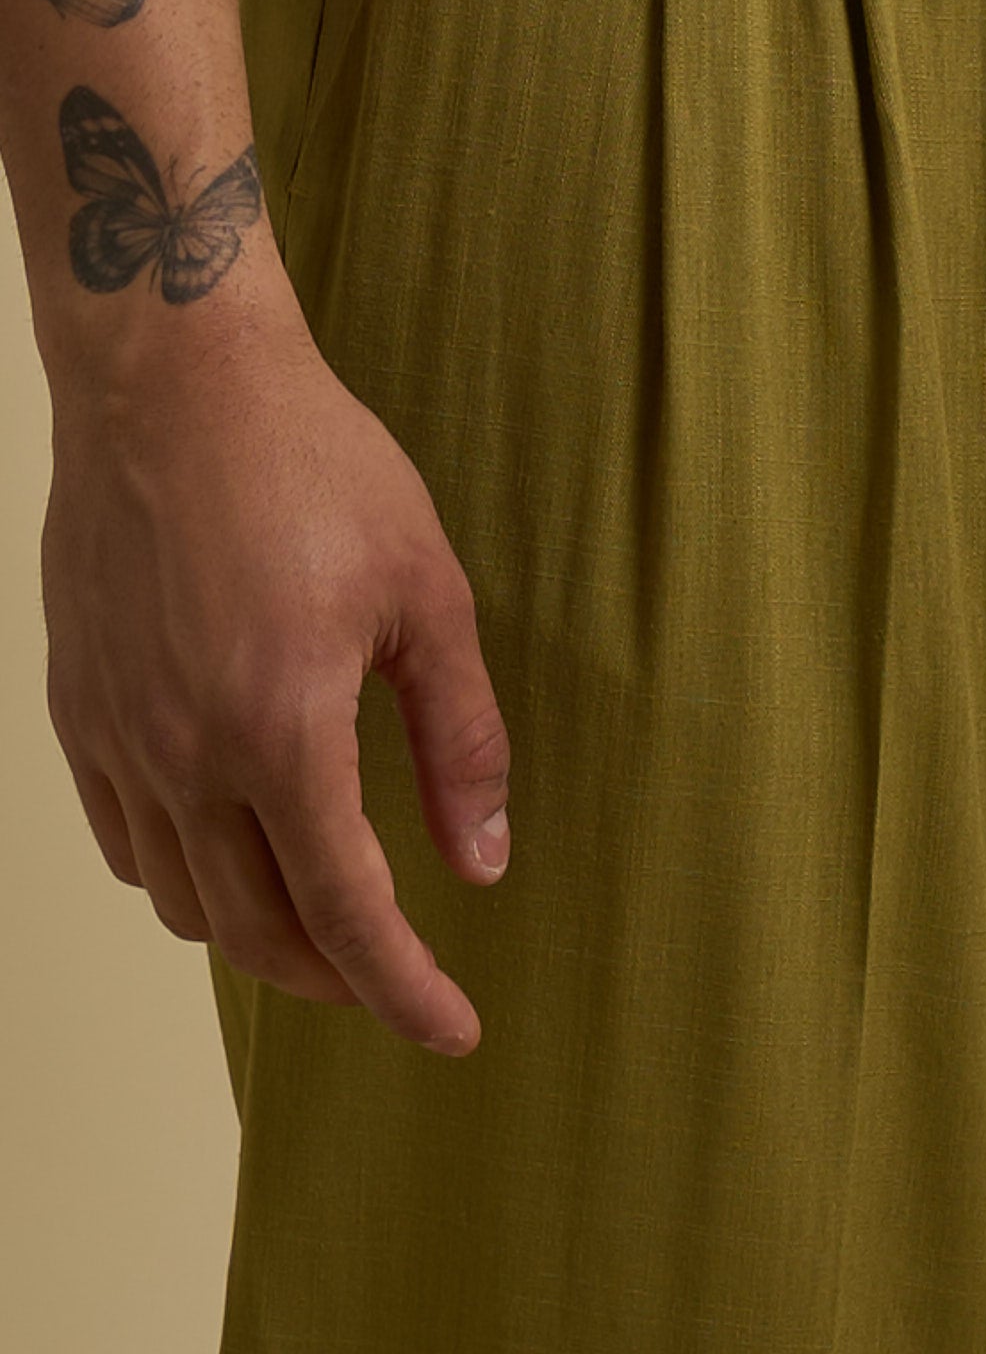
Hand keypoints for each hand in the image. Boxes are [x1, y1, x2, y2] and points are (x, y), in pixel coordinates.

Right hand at [41, 304, 510, 1055]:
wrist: (175, 380)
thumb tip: (483, 859)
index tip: (451, 1031)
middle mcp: (182, 752)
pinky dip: (183, 874)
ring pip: (181, 899)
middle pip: (256, 931)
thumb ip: (459, 738)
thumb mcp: (426, 594)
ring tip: (321, 914)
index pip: (346, 913)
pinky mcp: (77, 705)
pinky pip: (123, 839)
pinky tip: (230, 844)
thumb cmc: (313, 465)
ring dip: (257, 933)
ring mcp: (116, 734)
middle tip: (395, 976)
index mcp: (279, 729)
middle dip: (336, 978)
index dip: (403, 990)